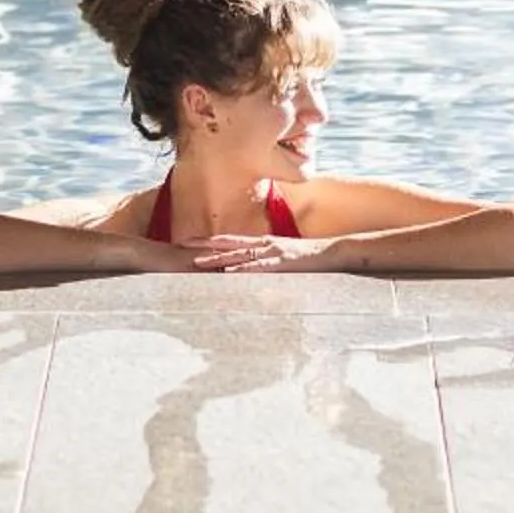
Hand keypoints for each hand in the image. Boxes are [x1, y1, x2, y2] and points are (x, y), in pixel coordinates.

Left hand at [186, 232, 340, 273]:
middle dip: (204, 246)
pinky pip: (259, 266)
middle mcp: (264, 244)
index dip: (208, 241)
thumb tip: (249, 267)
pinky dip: (243, 269)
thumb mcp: (283, 256)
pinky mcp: (282, 262)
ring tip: (197, 263)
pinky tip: (230, 272)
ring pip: (239, 255)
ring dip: (217, 260)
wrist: (331, 252)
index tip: (188, 241)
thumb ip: (266, 259)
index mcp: (263, 242)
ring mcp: (272, 252)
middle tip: (181, 246)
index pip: (230, 240)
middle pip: (228, 244)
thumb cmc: (308, 256)